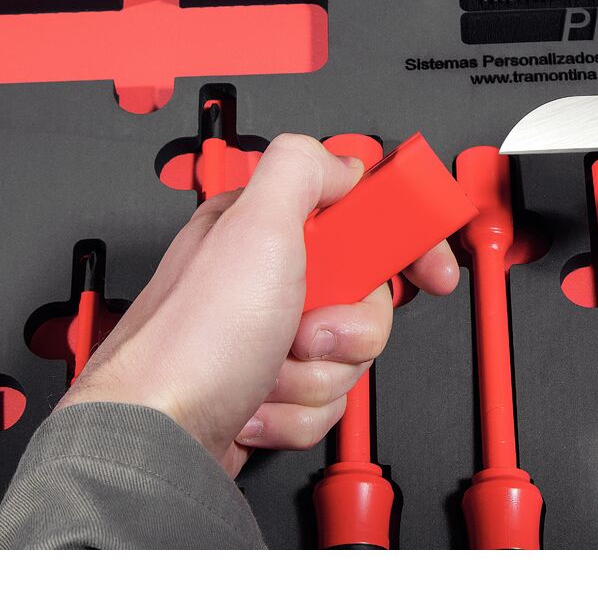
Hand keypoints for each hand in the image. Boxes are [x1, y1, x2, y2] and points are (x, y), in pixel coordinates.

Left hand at [58, 134, 458, 475]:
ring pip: (350, 354)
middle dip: (350, 325)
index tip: (429, 267)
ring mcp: (270, 340)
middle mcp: (268, 282)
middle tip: (310, 326)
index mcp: (267, 230)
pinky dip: (300, 410)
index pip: (360, 219)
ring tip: (270, 369)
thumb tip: (344, 164)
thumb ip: (303, 169)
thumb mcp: (255, 225)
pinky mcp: (272, 391)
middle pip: (368, 295)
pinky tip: (259, 401)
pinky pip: (326, 400)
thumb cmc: (190, 343)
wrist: (159, 441)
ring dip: (320, 374)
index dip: (405, 241)